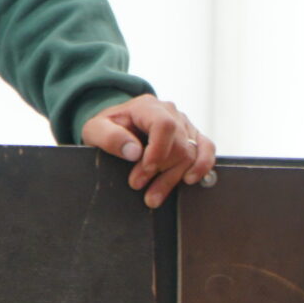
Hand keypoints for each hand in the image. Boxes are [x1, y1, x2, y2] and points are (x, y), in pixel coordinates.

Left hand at [82, 94, 216, 207]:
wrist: (118, 128)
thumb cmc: (108, 129)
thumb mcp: (95, 130)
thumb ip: (109, 137)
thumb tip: (135, 152)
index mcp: (147, 106)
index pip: (164, 125)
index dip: (159, 150)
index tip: (146, 167)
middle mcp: (171, 113)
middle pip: (178, 145)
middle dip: (159, 171)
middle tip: (137, 185)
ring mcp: (185, 125)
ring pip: (191, 153)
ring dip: (173, 178)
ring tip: (153, 195)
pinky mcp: (193, 137)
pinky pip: (208, 149)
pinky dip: (202, 166)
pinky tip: (189, 180)